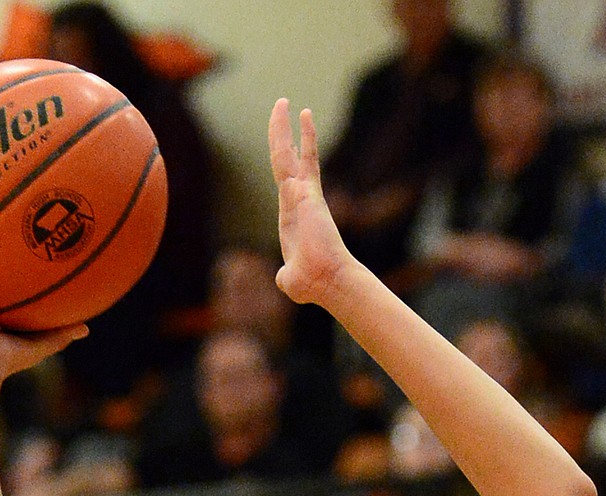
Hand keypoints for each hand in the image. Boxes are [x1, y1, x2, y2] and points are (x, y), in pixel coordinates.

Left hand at [268, 101, 350, 306]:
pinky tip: (304, 114)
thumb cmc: (311, 284)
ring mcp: (303, 194)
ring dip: (284, 128)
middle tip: (280, 107)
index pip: (284, 179)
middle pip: (285, 159)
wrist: (325, 281)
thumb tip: (284, 278)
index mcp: (290, 215)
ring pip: (289, 155)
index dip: (282, 158)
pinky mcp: (309, 194)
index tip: (283, 140)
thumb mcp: (289, 279)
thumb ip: (285, 274)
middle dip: (281, 134)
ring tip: (283, 102)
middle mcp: (296, 200)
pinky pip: (305, 159)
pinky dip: (306, 137)